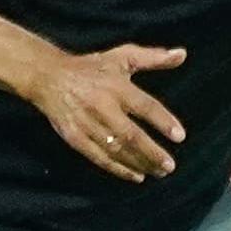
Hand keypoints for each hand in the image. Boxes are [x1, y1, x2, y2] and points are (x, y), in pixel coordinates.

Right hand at [25, 43, 186, 181]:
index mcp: (116, 87)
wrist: (48, 77)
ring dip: (139, 163)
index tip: (180, 137)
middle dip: (152, 153)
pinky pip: (99, 158)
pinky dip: (118, 169)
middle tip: (170, 166)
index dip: (163, 122)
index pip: (145, 107)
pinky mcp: (75, 137)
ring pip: (116, 150)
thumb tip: (182, 54)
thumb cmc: (90, 68)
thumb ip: (153, 58)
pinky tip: (136, 175)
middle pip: (131, 135)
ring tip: (158, 172)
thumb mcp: (122, 57)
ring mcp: (87, 124)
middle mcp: (102, 107)